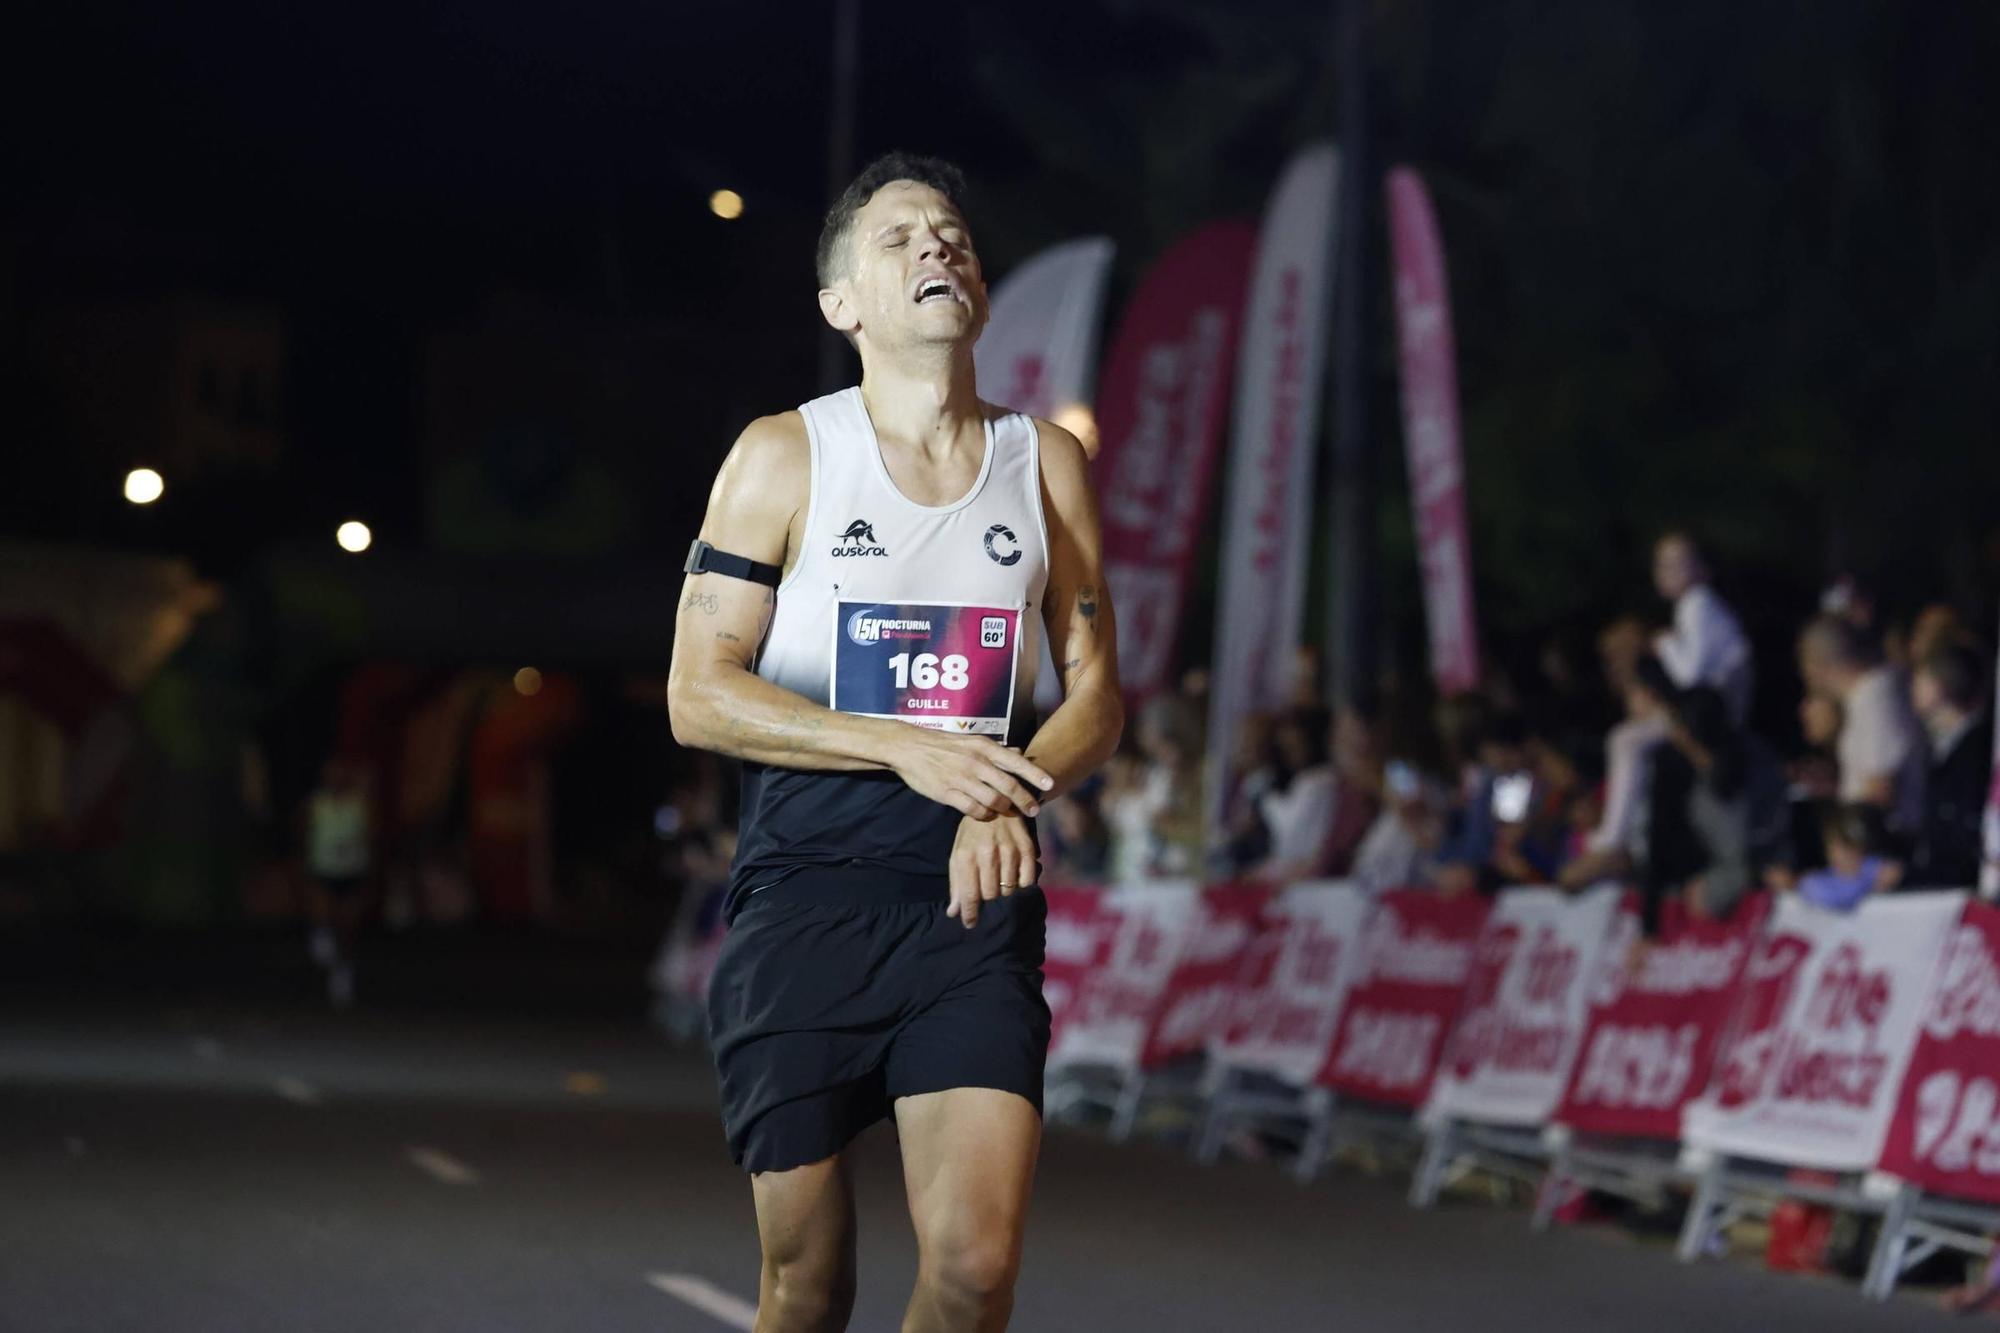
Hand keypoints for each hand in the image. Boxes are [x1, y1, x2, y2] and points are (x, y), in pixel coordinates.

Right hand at [888, 731, 1054, 820]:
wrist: (910, 748)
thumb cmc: (944, 744)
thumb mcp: (972, 741)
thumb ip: (996, 750)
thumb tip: (1020, 751)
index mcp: (983, 747)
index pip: (1016, 761)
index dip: (1035, 775)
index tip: (1050, 785)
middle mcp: (975, 762)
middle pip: (1009, 786)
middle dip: (1026, 801)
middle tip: (1035, 810)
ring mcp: (961, 778)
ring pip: (993, 801)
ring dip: (1004, 810)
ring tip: (1009, 813)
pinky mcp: (947, 793)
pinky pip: (973, 810)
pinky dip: (984, 815)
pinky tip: (986, 814)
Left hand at [947, 813, 1038, 927]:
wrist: (996, 802)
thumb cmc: (973, 833)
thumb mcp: (958, 853)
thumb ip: (956, 884)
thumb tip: (954, 912)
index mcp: (966, 855)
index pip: (969, 895)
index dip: (969, 914)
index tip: (970, 923)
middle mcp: (988, 854)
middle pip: (991, 895)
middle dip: (987, 898)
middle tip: (987, 889)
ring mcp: (1009, 851)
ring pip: (1009, 890)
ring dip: (1004, 889)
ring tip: (1000, 877)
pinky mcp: (1027, 848)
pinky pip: (1027, 881)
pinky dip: (1021, 883)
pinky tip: (1014, 874)